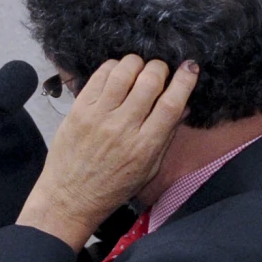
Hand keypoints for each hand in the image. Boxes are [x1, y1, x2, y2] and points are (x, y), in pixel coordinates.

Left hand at [18, 55, 197, 248]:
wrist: (71, 197)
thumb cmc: (113, 187)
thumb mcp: (149, 169)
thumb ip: (167, 136)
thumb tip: (184, 106)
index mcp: (145, 146)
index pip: (171, 104)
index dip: (185, 80)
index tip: (190, 68)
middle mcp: (123, 128)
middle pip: (150, 81)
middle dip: (160, 68)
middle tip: (160, 72)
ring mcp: (99, 116)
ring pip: (124, 71)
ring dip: (137, 63)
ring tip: (138, 70)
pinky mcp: (79, 109)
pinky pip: (100, 75)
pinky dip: (113, 67)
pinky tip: (117, 74)